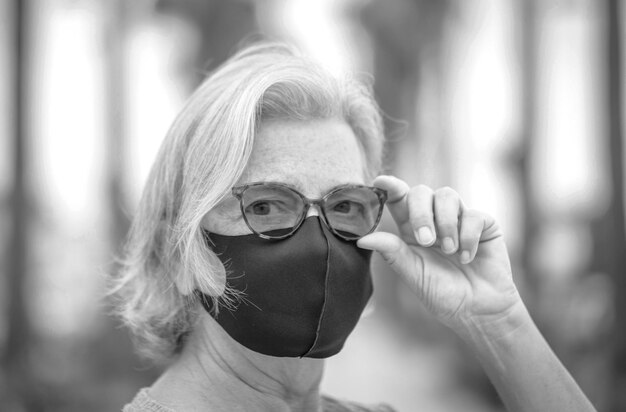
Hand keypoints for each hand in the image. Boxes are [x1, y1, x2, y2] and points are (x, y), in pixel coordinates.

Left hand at [358, 175, 520, 331]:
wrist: (480, 312)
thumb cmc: (444, 295)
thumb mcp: (414, 275)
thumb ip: (392, 253)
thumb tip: (362, 239)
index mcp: (411, 230)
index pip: (398, 200)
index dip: (389, 187)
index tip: (380, 182)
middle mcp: (434, 219)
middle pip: (421, 192)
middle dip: (421, 213)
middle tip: (427, 241)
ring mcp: (459, 219)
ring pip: (447, 195)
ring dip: (445, 223)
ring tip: (449, 251)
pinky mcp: (484, 224)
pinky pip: (473, 215)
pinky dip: (468, 237)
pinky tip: (467, 258)